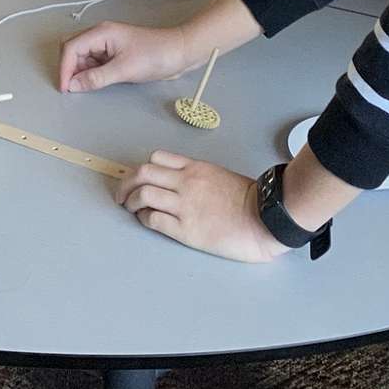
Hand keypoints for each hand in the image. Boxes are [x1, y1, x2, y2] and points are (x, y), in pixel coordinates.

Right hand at [58, 19, 192, 92]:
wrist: (181, 52)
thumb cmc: (156, 55)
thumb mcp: (124, 69)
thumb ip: (96, 78)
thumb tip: (73, 85)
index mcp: (101, 33)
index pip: (71, 48)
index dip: (65, 68)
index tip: (66, 88)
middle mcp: (101, 35)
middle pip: (73, 50)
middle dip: (70, 69)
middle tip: (73, 88)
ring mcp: (108, 45)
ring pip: (83, 57)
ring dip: (81, 72)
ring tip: (86, 87)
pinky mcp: (115, 54)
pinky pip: (95, 63)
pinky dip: (91, 73)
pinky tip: (96, 82)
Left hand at [116, 152, 286, 262]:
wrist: (267, 219)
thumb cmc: (251, 201)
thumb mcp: (222, 176)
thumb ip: (200, 177)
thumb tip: (181, 184)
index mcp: (196, 169)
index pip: (158, 158)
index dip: (143, 168)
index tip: (138, 178)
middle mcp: (186, 183)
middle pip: (143, 173)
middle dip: (126, 183)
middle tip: (121, 194)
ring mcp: (185, 206)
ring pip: (143, 194)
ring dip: (130, 201)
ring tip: (130, 208)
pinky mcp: (186, 229)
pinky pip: (154, 219)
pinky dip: (144, 218)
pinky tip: (146, 221)